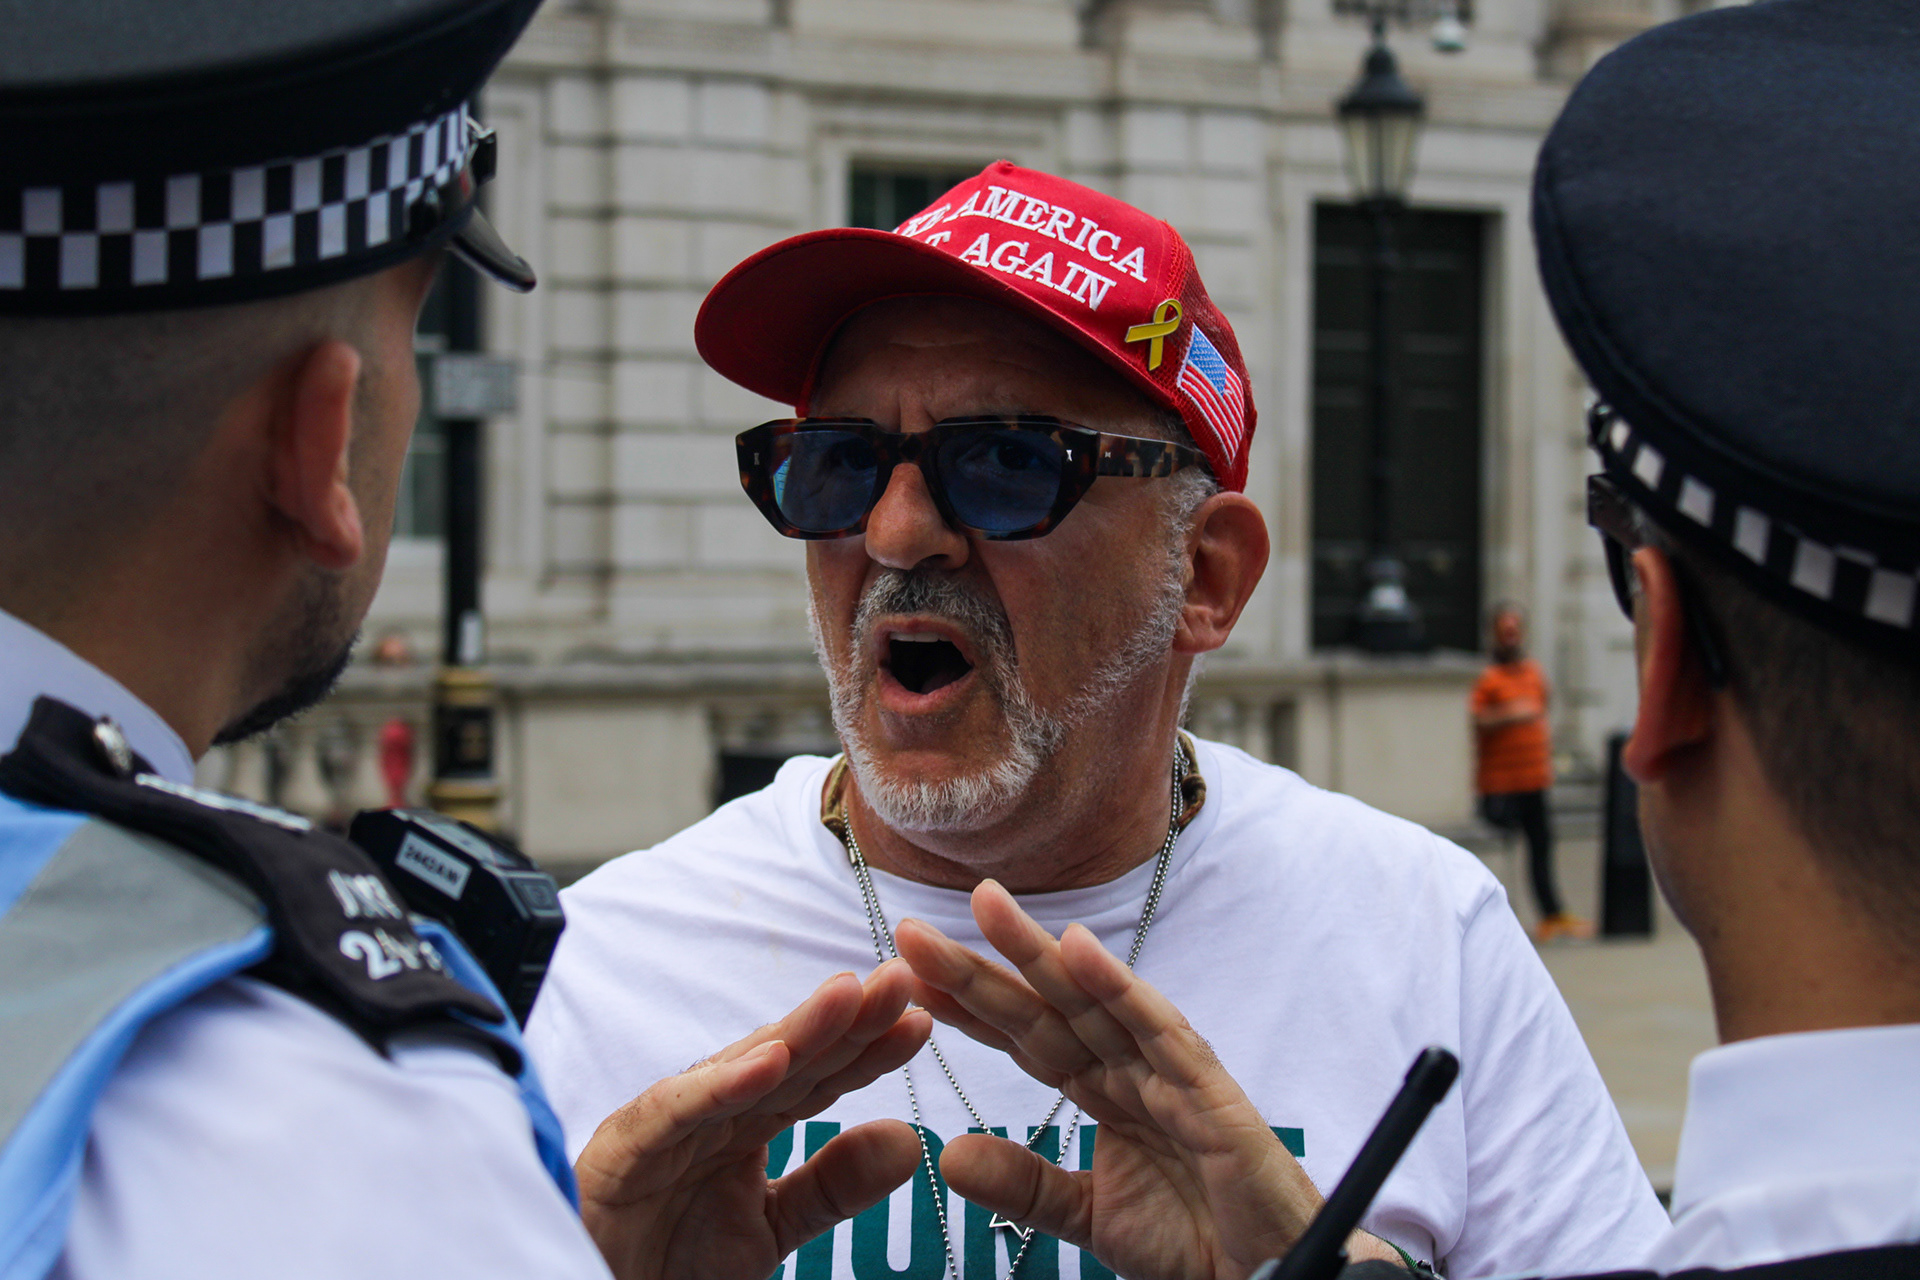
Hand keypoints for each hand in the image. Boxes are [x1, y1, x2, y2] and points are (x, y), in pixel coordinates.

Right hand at [575, 961, 931, 1279]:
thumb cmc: (668, 1263)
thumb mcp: (771, 1230)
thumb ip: (831, 1188)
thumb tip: (908, 1140)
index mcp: (745, 1124)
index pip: (819, 1079)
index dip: (869, 1050)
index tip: (923, 1021)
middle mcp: (709, 1112)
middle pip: (787, 1058)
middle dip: (845, 1020)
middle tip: (903, 980)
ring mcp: (664, 1126)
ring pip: (737, 1069)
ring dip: (795, 1031)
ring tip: (848, 997)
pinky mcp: (620, 1150)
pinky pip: (672, 1111)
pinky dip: (718, 1085)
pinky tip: (768, 1061)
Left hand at [894, 883, 1403, 1279]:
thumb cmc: (1195, 1244)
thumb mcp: (1088, 1217)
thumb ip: (1027, 1185)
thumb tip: (950, 1154)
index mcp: (1104, 1092)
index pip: (1024, 1038)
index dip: (969, 1005)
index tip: (906, 975)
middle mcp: (1132, 1070)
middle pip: (1046, 1007)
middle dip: (983, 965)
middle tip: (912, 929)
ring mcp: (1171, 1075)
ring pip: (1094, 1003)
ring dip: (1039, 952)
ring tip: (984, 905)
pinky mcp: (1210, 1095)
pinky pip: (1161, 1033)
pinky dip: (1122, 990)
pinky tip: (1079, 951)